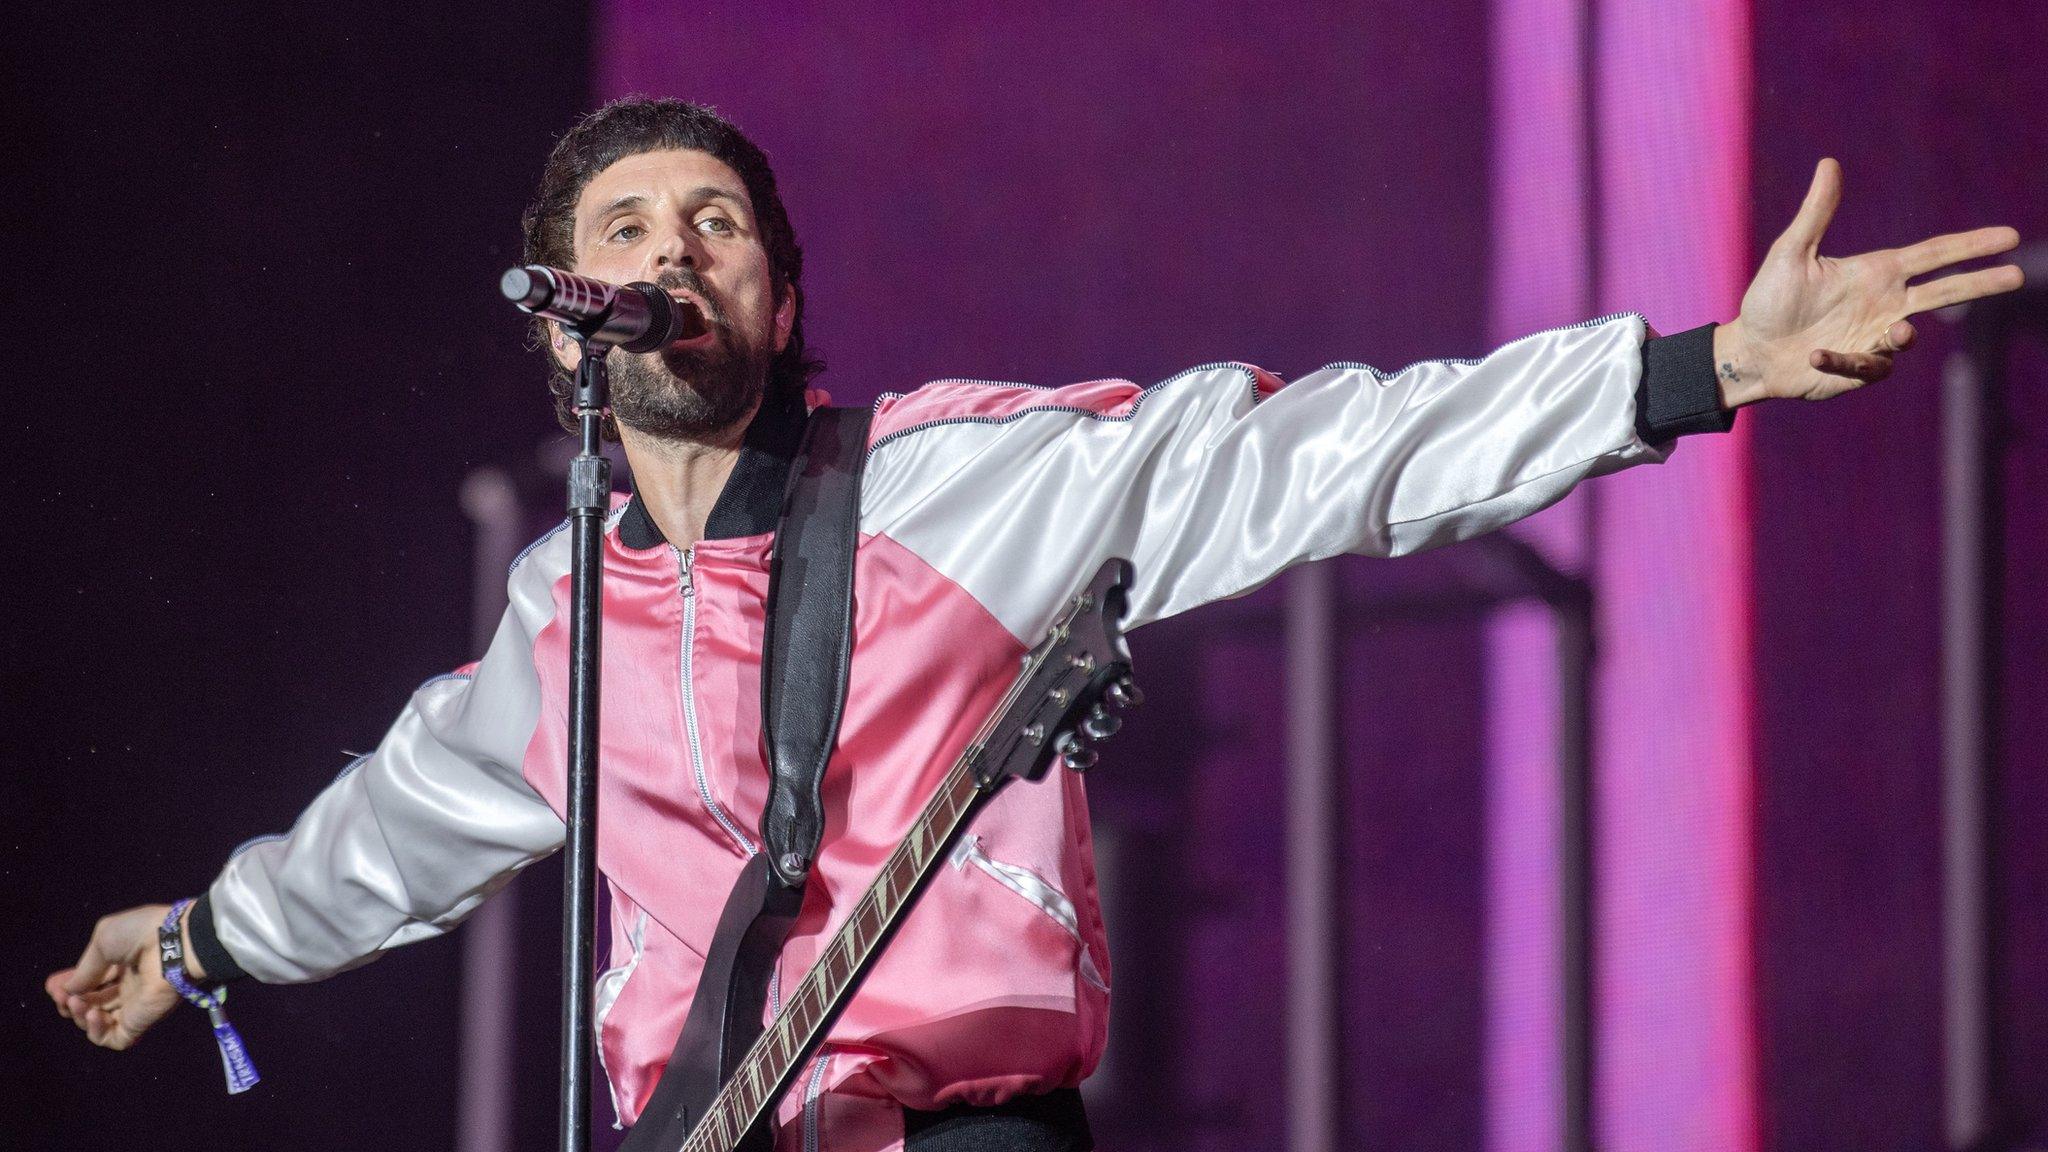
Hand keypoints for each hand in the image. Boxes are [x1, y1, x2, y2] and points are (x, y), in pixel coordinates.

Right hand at [46, 903, 186, 1050]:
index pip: (90, 981)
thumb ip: (84, 969)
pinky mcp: (140, 1022)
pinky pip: (113, 1038)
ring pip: (97, 1022)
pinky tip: (93, 1014)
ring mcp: (134, 1006)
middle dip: (69, 1000)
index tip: (53, 984)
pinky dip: (97, 1031)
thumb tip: (70, 990)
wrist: (174, 944)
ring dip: (79, 1015)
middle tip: (61, 994)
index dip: (69, 985)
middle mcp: (127, 986)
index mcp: (122, 963)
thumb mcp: (103, 941)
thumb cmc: (141, 934)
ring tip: (76, 1001)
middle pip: (90, 1003)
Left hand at [1715, 158, 2023, 405]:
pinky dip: (1844, 362)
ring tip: (1898, 331)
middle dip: (1981, 283)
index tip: (2009, 237)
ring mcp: (1874, 338)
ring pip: (1909, 337)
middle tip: (2017, 275)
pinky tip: (1816, 355)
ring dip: (1903, 335)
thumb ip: (1816, 213)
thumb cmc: (1769, 300)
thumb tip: (1829, 163)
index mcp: (1875, 272)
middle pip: (1945, 291)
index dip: (1971, 246)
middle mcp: (1884, 304)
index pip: (1934, 254)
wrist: (1750, 350)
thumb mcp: (1791, 253)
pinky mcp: (1858, 369)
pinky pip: (1867, 367)